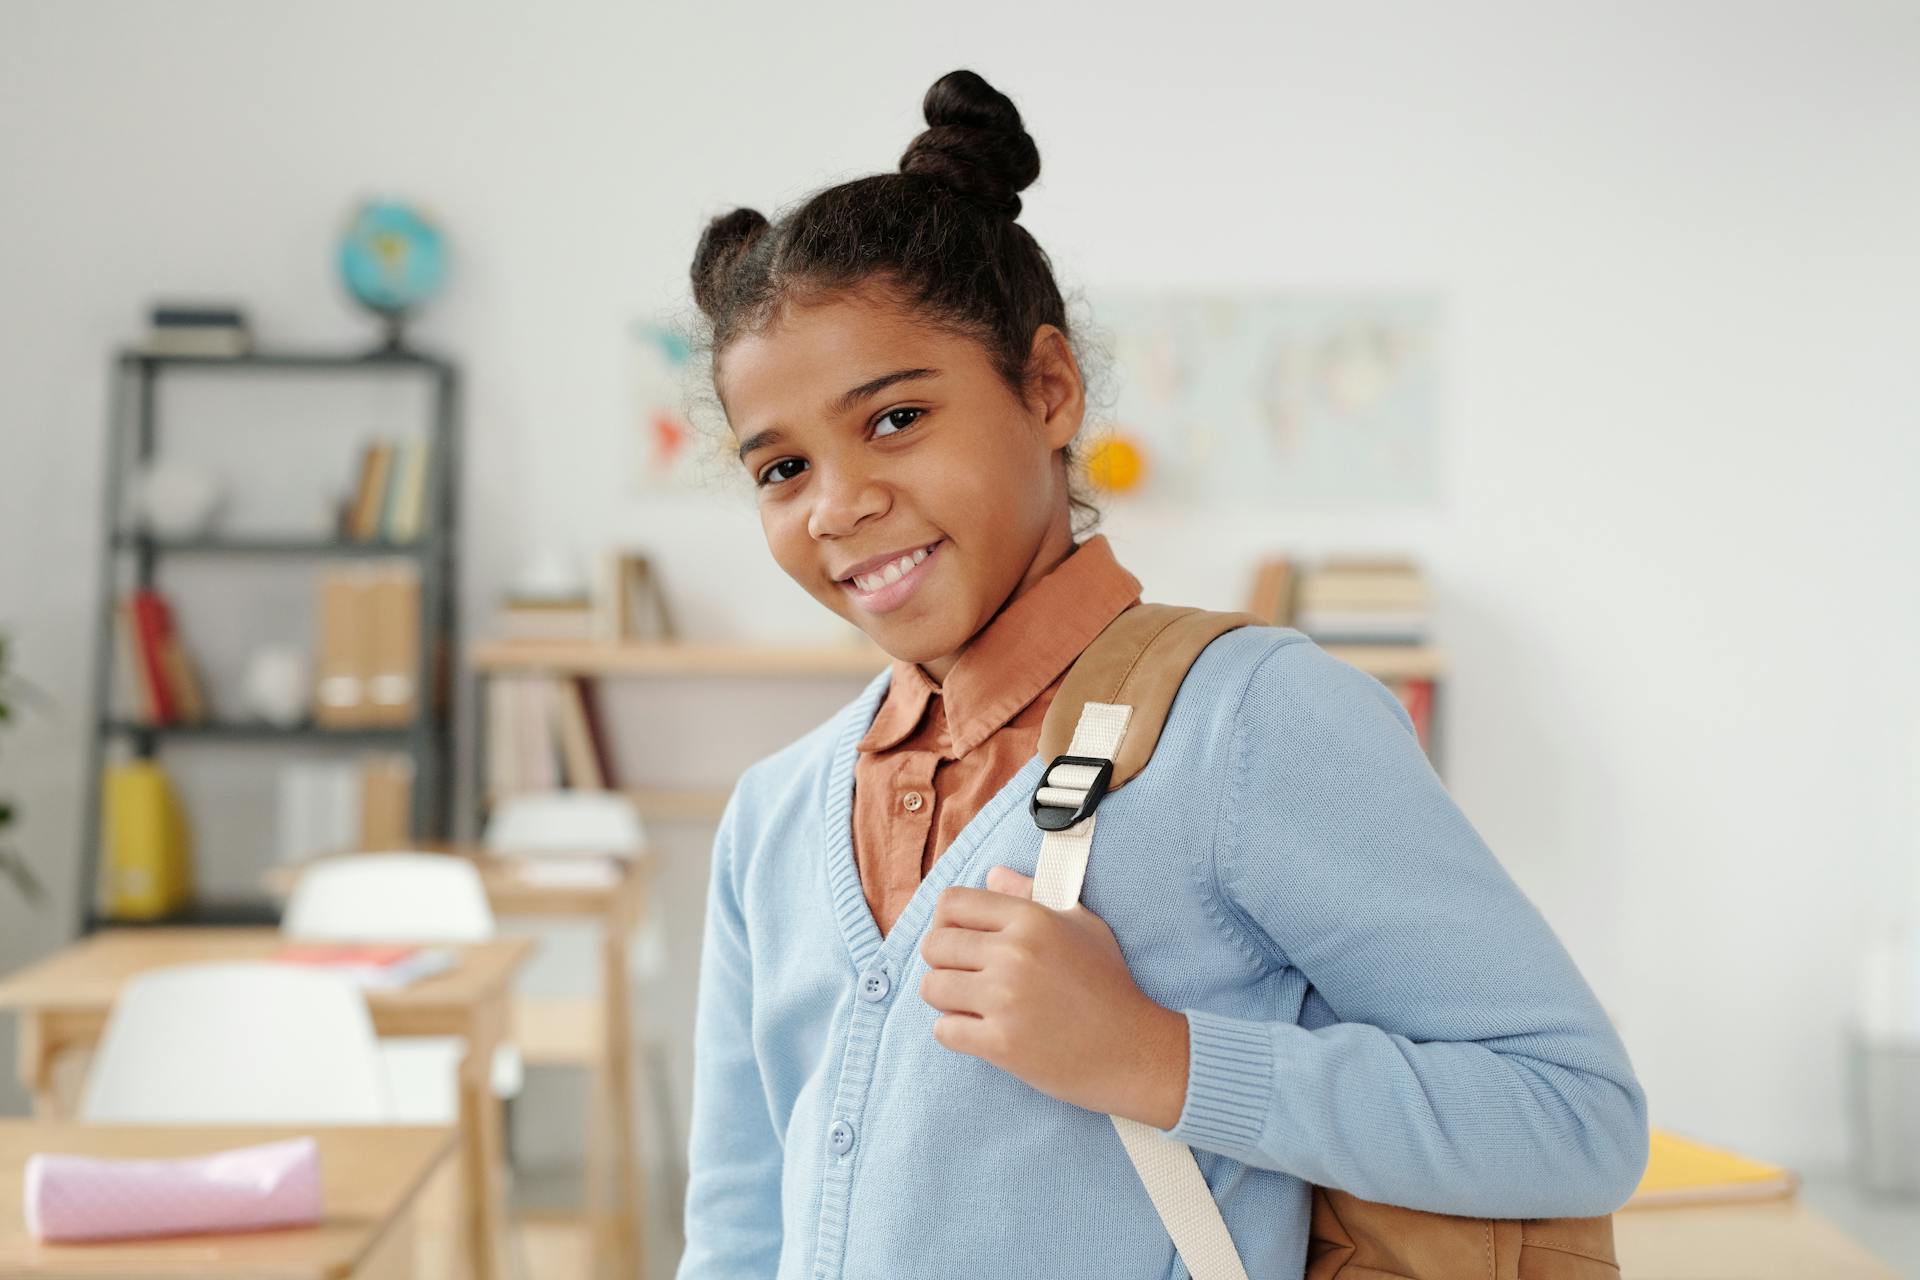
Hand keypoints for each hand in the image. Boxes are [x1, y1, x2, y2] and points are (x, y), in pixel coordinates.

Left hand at [918, 865, 1190, 1128]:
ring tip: (969, 1004)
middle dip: (942, 962)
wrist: (1133, 1051)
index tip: (958, 939)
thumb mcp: (1082, 925)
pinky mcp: (1000, 1043)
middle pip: (934, 944)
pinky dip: (954, 1033)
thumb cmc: (1109, 986)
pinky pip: (943, 1031)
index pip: (952, 903)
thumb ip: (1032, 894)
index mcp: (1032, 919)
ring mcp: (1005, 999)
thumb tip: (993, 874)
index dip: (947, 921)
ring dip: (945, 998)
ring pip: (931, 987)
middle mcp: (1014, 954)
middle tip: (964, 976)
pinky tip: (979, 1031)